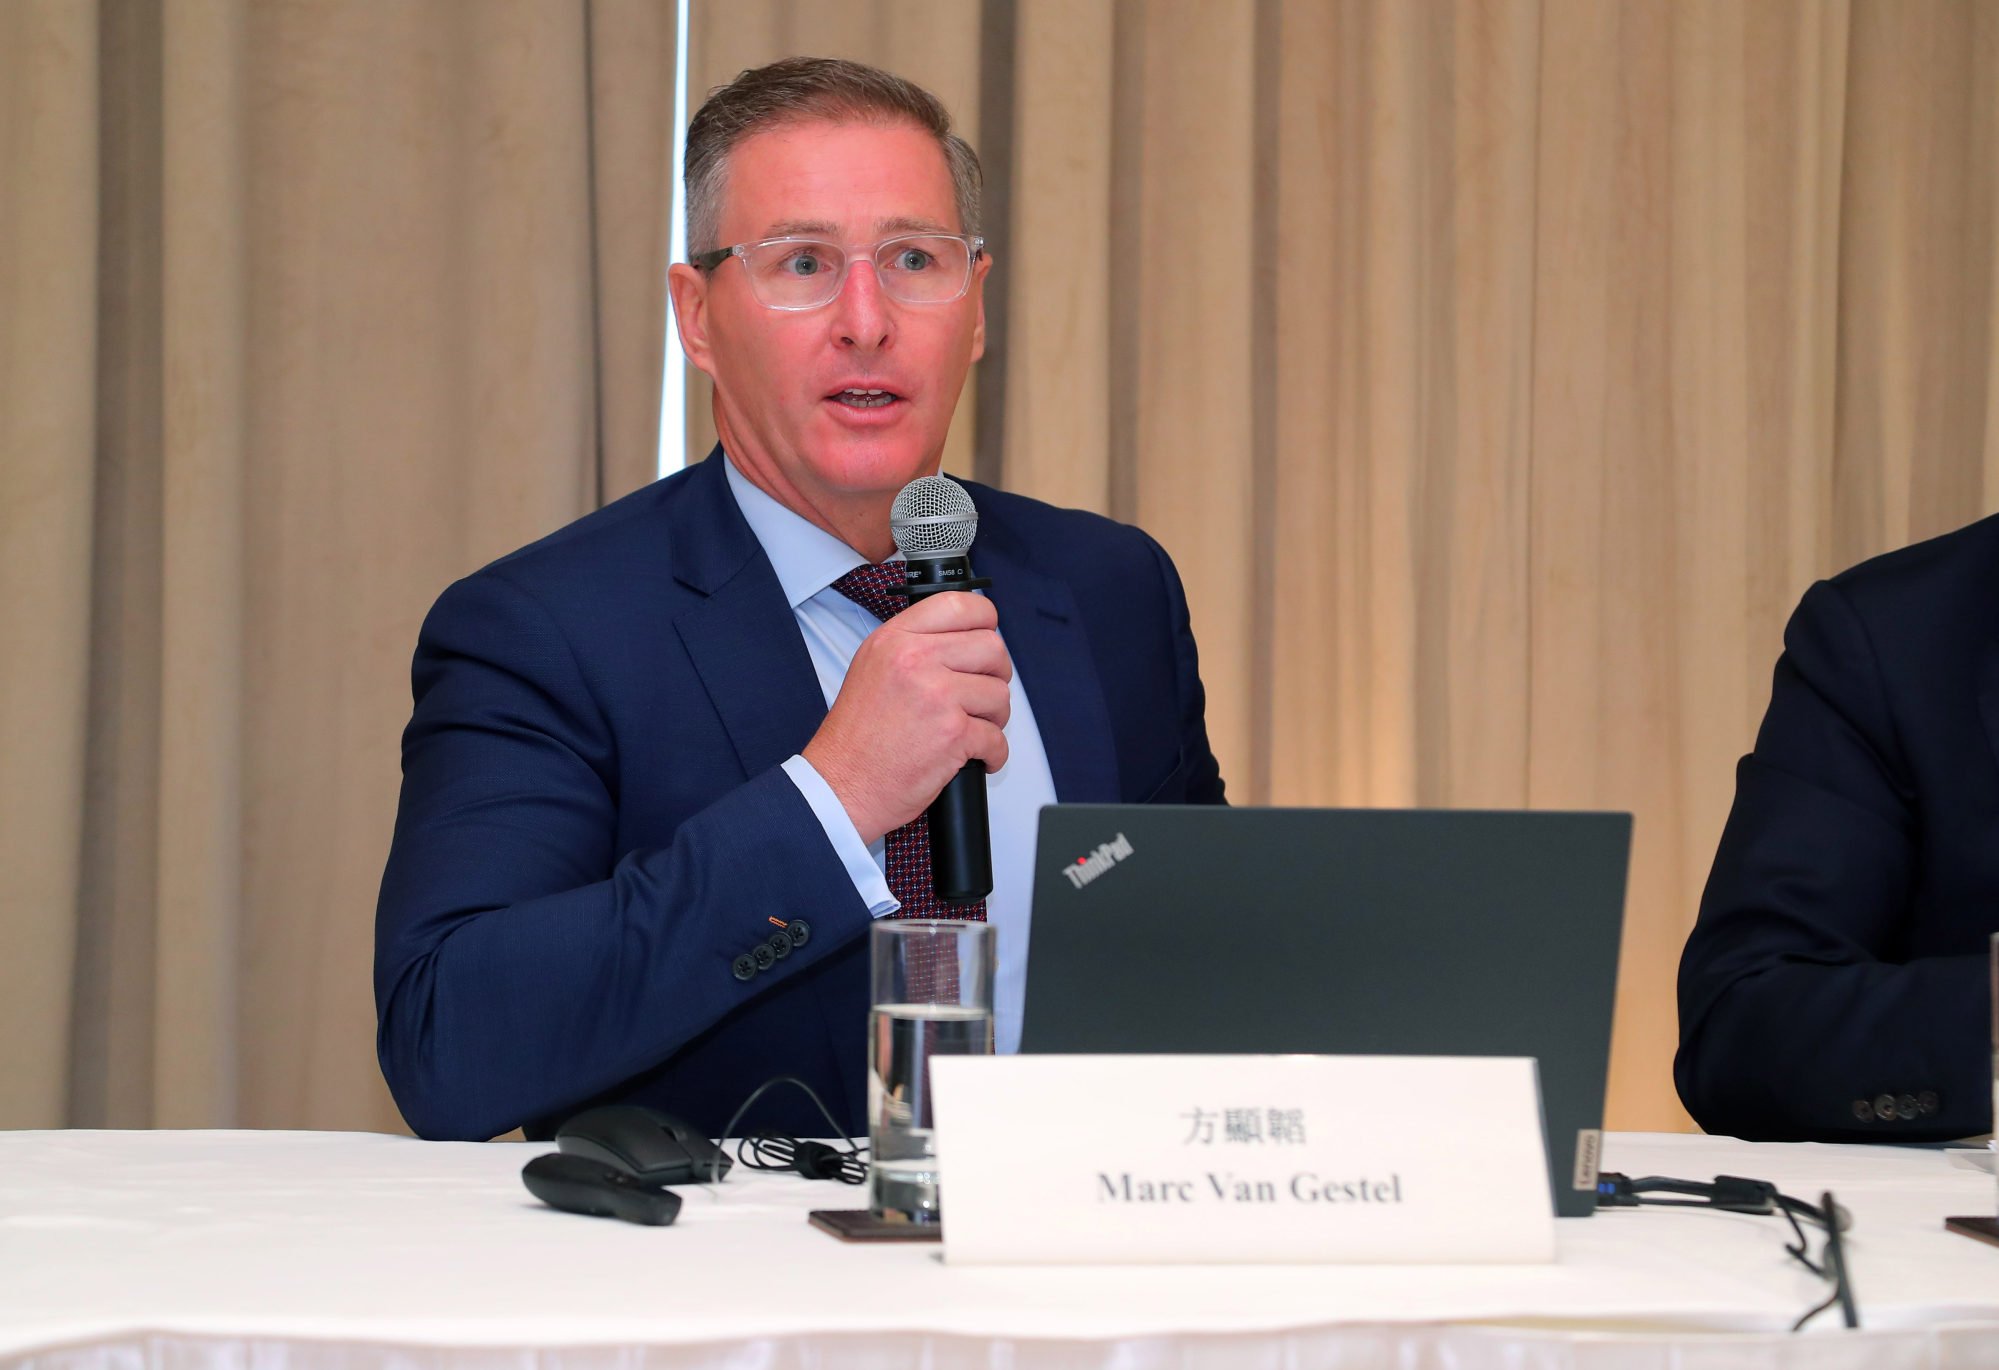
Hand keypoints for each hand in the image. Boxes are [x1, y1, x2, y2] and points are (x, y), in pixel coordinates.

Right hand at [803, 592, 1010, 845]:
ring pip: (1000, 693)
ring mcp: (936, 696)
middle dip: (996, 675)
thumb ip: (914, 647)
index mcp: (895, 640)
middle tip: (982, 693)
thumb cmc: (856, 738)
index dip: (985, 620)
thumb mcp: (873, 669)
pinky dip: (994, 753)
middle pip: (991, 647)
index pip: (959, 605)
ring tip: (972, 729)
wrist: (841, 786)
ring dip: (994, 717)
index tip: (987, 636)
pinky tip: (976, 757)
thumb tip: (963, 639)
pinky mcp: (953, 734)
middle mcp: (915, 661)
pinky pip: (998, 737)